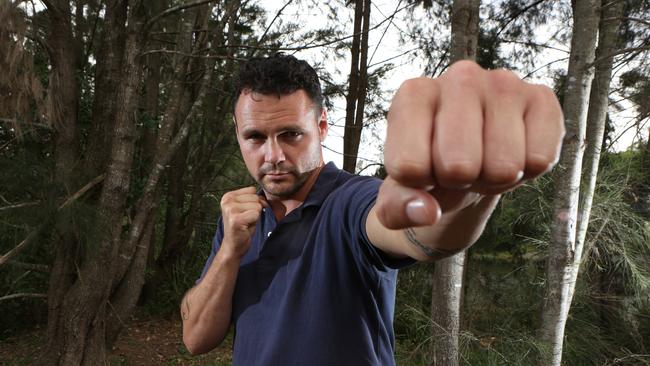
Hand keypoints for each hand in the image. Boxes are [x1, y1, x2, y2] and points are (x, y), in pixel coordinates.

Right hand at [219, 187, 266, 257]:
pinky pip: (256, 214)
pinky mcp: (236, 219)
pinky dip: (254, 222)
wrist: (233, 246)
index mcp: (228, 196)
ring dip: (255, 216)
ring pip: (257, 206)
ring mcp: (230, 209)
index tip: (245, 213)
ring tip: (246, 223)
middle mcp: (227, 201)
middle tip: (246, 219)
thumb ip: (253, 199)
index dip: (253, 202)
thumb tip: (264, 197)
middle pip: (255, 197)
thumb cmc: (242, 227)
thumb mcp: (245, 208)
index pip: (252, 190)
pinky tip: (246, 227)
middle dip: (255, 210)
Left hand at [376, 60, 563, 228]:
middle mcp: (459, 77)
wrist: (467, 162)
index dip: (419, 183)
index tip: (423, 170)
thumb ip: (398, 208)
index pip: (410, 166)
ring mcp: (504, 83)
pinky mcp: (542, 97)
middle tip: (458, 169)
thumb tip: (426, 212)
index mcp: (413, 95)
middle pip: (459, 166)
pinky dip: (528, 172)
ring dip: (494, 178)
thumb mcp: (399, 196)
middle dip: (459, 182)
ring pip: (504, 167)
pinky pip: (540, 159)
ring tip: (483, 160)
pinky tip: (513, 152)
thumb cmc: (429, 171)